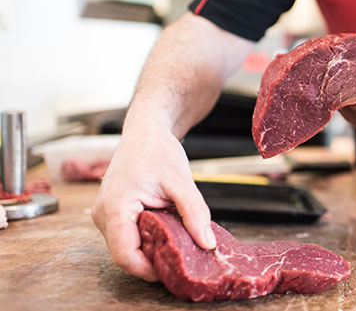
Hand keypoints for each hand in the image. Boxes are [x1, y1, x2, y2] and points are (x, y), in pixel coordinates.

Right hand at [91, 127, 216, 280]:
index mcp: (114, 207)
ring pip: (128, 247)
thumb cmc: (158, 150)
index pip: (125, 255)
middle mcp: (102, 215)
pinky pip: (129, 236)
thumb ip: (195, 213)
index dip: (148, 269)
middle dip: (154, 260)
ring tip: (178, 242)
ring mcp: (105, 216)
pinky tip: (168, 231)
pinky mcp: (113, 214)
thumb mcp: (182, 181)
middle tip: (183, 258)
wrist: (146, 132)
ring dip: (152, 249)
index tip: (174, 270)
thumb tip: (207, 244)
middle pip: (126, 254)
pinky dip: (148, 238)